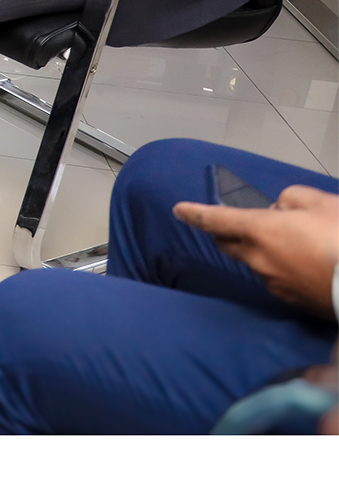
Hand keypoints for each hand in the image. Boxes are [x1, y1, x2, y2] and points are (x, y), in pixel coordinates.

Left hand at [175, 186, 338, 317]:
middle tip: (246, 224)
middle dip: (228, 233)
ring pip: (254, 263)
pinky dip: (280, 269)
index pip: (215, 219)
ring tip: (294, 245)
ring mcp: (273, 283)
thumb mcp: (322, 203)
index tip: (179, 210)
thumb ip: (293, 199)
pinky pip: (274, 280)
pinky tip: (305, 266)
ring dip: (260, 252)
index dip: (195, 213)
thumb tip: (280, 210)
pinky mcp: (290, 301)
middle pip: (228, 244)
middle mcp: (258, 259)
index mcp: (260, 230)